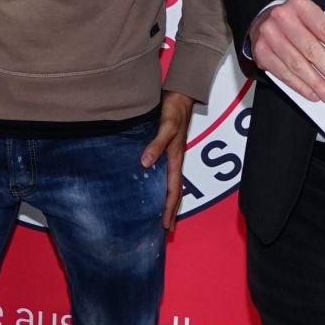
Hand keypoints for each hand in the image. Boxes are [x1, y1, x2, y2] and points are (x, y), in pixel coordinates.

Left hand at [143, 90, 191, 229]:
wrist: (179, 95)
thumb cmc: (173, 110)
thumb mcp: (165, 127)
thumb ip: (156, 144)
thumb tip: (145, 164)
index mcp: (176, 159)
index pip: (174, 190)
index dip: (170, 208)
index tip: (166, 225)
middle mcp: (175, 161)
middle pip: (175, 192)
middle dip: (171, 211)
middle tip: (165, 229)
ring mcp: (172, 156)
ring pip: (171, 184)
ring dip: (167, 201)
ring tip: (161, 216)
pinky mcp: (167, 150)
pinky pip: (166, 174)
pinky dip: (162, 185)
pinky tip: (153, 188)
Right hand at [249, 0, 324, 103]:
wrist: (263, 20)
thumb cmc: (294, 21)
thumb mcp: (311, 18)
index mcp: (300, 5)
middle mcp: (282, 18)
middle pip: (311, 49)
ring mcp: (269, 35)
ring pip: (297, 64)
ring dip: (315, 83)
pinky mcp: (261, 52)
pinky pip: (283, 73)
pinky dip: (299, 86)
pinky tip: (311, 93)